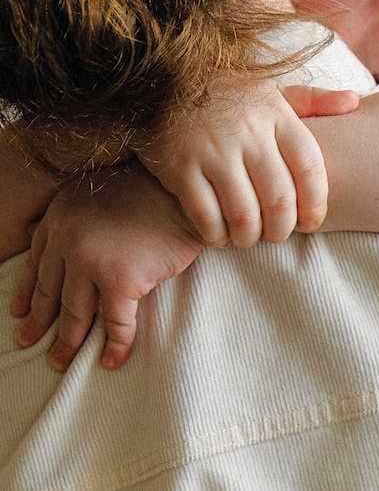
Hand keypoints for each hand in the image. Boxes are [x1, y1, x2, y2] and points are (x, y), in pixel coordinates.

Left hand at [11, 163, 202, 370]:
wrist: (186, 190)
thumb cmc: (153, 187)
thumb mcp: (101, 192)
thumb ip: (76, 214)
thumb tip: (38, 231)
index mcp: (62, 217)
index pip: (38, 262)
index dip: (29, 290)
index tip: (21, 312)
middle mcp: (69, 239)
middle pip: (51, 291)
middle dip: (40, 322)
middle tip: (31, 342)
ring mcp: (92, 261)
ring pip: (76, 313)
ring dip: (69, 342)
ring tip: (62, 361)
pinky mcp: (122, 280)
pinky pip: (117, 323)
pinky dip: (115, 346)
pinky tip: (112, 361)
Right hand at [136, 75, 358, 246]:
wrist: (161, 78)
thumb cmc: (227, 92)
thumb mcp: (272, 89)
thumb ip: (314, 100)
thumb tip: (354, 102)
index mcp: (276, 115)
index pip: (310, 167)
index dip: (316, 202)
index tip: (313, 220)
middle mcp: (248, 133)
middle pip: (280, 199)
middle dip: (283, 229)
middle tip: (278, 234)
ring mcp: (212, 151)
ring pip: (244, 214)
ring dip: (250, 237)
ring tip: (250, 237)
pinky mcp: (180, 168)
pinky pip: (205, 217)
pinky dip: (216, 235)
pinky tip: (220, 234)